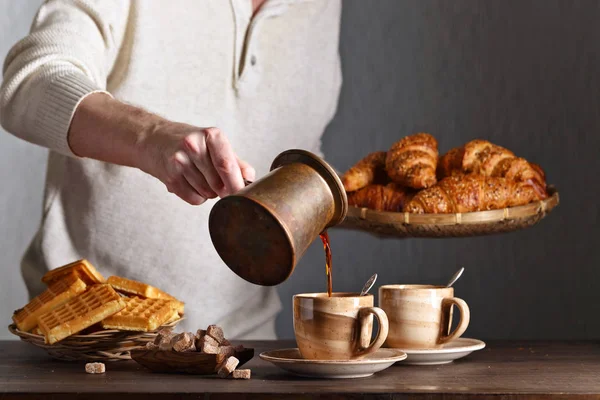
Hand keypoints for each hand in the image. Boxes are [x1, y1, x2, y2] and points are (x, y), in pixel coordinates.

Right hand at [139, 120, 254, 204]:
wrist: (153, 140)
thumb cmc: (189, 143)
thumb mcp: (214, 144)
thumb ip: (236, 162)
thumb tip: (250, 179)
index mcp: (211, 135)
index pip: (227, 165)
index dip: (236, 184)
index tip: (241, 194)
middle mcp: (193, 146)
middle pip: (219, 183)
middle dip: (222, 189)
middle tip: (215, 178)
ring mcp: (179, 161)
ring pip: (207, 193)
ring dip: (209, 192)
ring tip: (199, 176)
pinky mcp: (169, 177)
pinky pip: (194, 199)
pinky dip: (196, 196)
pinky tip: (189, 182)